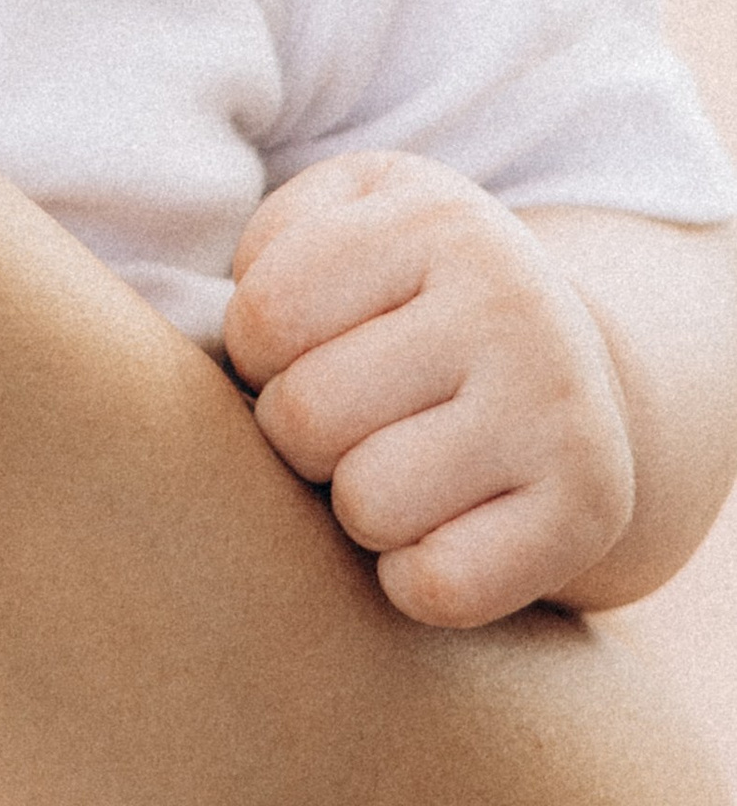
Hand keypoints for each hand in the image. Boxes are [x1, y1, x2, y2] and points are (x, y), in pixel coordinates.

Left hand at [225, 150, 635, 626]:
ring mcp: (559, 407)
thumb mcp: (340, 226)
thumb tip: (213, 339)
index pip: (263, 318)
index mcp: (434, 219)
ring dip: (356, 508)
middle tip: (353, 422)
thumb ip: (264, 246)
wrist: (574, 371)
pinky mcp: (591, 509)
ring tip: (395, 468)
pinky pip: (439, 587)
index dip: (258, 355)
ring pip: (367, 506)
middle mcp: (511, 302)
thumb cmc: (404, 301)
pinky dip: (413, 581)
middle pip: (306, 416)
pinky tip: (438, 534)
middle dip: (301, 434)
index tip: (308, 351)